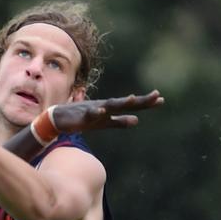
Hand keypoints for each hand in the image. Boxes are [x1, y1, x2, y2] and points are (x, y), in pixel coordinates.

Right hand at [49, 90, 163, 133]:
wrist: (59, 119)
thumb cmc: (82, 120)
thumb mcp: (104, 123)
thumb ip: (120, 122)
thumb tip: (137, 121)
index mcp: (110, 108)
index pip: (131, 105)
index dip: (146, 103)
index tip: (161, 99)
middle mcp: (105, 106)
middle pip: (125, 102)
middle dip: (140, 100)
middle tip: (157, 96)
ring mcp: (94, 109)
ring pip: (110, 105)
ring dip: (121, 103)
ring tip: (133, 100)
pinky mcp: (82, 116)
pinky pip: (90, 114)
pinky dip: (96, 113)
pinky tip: (102, 112)